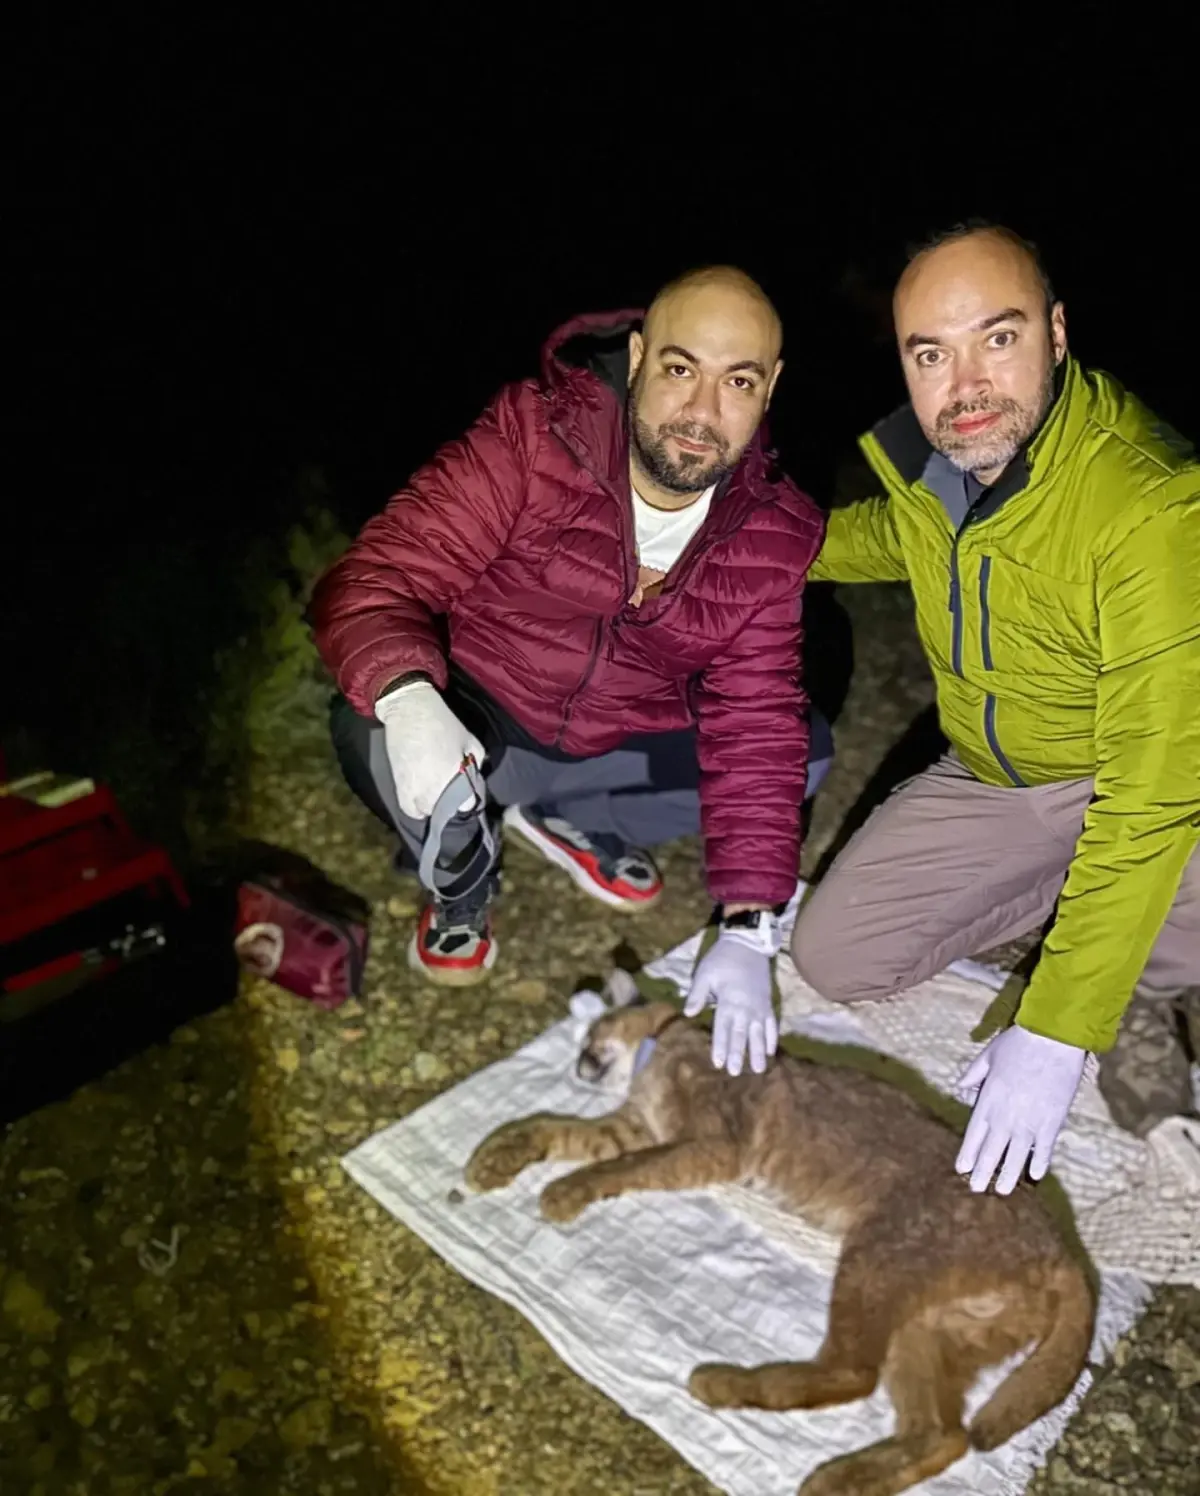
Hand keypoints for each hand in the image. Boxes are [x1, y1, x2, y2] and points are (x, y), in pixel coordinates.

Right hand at [375, 681, 484, 818]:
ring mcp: (414, 791)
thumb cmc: (443, 723)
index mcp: (454, 777)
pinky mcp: (399, 787)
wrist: (409, 711)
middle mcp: (433, 790)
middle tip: (452, 788)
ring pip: (427, 812)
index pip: (467, 804)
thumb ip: (476, 760)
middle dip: (452, 803)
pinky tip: (421, 798)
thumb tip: (476, 772)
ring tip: (437, 793)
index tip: (469, 789)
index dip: (470, 798)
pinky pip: (409, 810)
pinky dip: (416, 808)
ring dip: (434, 806)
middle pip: (447, 811)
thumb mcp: (469, 740)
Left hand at [683, 931, 776, 1076]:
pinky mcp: (768, 1003)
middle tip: (736, 1073)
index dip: (721, 1046)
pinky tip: (771, 1050)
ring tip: (759, 1069)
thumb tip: (688, 1014)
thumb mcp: (705, 973)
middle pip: (741, 1034)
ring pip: (759, 1033)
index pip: (723, 1028)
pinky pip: (772, 1024)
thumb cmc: (723, 959)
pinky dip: (772, 1037)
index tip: (718, 1063)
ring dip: (758, 1051)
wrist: (748, 944)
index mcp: (729, 1001)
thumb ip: (697, 994)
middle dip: (738, 1054)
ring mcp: (759, 1007)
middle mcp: (746, 1008)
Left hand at [955, 1026, 1086, 1194]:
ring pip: (1016, 1156)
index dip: (968, 1154)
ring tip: (1002, 1191)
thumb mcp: (986, 1055)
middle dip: (983, 1172)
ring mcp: (1030, 1122)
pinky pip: (1044, 1149)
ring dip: (1008, 1175)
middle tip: (976, 1189)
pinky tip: (1035, 1175)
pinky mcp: (1052, 1122)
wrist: (1053, 1040)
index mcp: (988, 1100)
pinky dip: (1040, 1162)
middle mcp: (1006, 1116)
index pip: (974, 1134)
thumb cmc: (1018, 1043)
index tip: (961, 1169)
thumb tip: (960, 1090)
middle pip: (992, 1150)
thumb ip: (972, 1076)